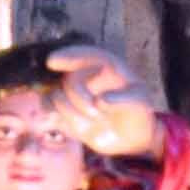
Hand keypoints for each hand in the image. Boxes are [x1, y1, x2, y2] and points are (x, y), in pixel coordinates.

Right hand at [43, 46, 164, 157]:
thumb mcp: (139, 102)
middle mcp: (86, 76)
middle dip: (79, 99)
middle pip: (69, 80)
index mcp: (105, 65)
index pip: (83, 54)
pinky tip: (60, 122)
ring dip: (70, 113)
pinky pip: (50, 110)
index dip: (67, 56)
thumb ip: (123, 99)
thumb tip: (99, 100)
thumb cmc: (137, 112)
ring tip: (92, 125)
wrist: (132, 135)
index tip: (52, 62)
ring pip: (55, 97)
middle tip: (97, 114)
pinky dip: (53, 115)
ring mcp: (73, 94)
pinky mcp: (66, 111)